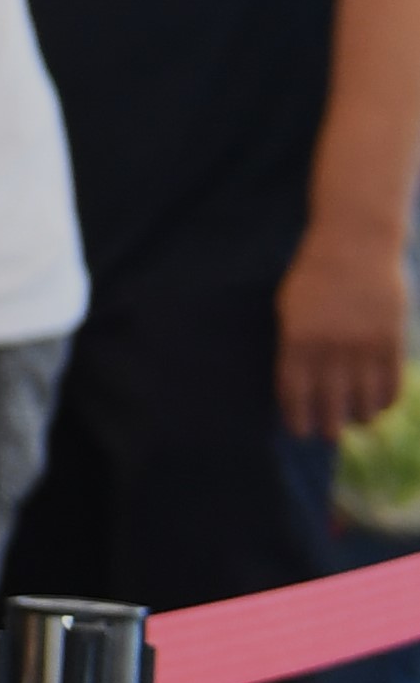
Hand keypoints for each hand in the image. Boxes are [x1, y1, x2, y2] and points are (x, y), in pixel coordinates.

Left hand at [274, 225, 412, 441]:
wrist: (355, 246)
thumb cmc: (315, 276)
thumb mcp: (290, 307)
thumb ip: (293, 345)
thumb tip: (297, 386)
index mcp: (298, 338)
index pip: (295, 390)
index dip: (297, 416)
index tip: (299, 431)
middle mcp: (331, 346)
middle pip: (329, 401)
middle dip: (327, 425)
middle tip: (327, 436)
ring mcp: (364, 345)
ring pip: (364, 398)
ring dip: (360, 417)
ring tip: (355, 422)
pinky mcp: (391, 340)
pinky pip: (391, 382)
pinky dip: (386, 400)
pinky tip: (379, 406)